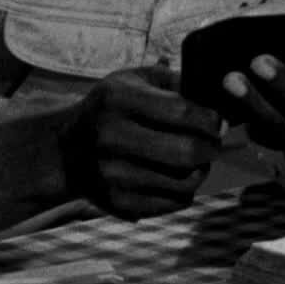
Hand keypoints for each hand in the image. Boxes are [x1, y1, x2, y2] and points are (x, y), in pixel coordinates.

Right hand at [57, 66, 222, 219]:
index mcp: (118, 99)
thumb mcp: (135, 80)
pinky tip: (177, 178)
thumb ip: (176, 82)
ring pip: (184, 181)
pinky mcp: (116, 202)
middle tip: (214, 145)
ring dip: (201, 172)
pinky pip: (173, 202)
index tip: (218, 123)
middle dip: (212, 149)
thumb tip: (220, 97)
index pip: (182, 111)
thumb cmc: (112, 108)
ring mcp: (111, 173)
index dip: (210, 120)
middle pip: (186, 151)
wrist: (65, 150)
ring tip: (197, 162)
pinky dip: (184, 192)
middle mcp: (110, 136)